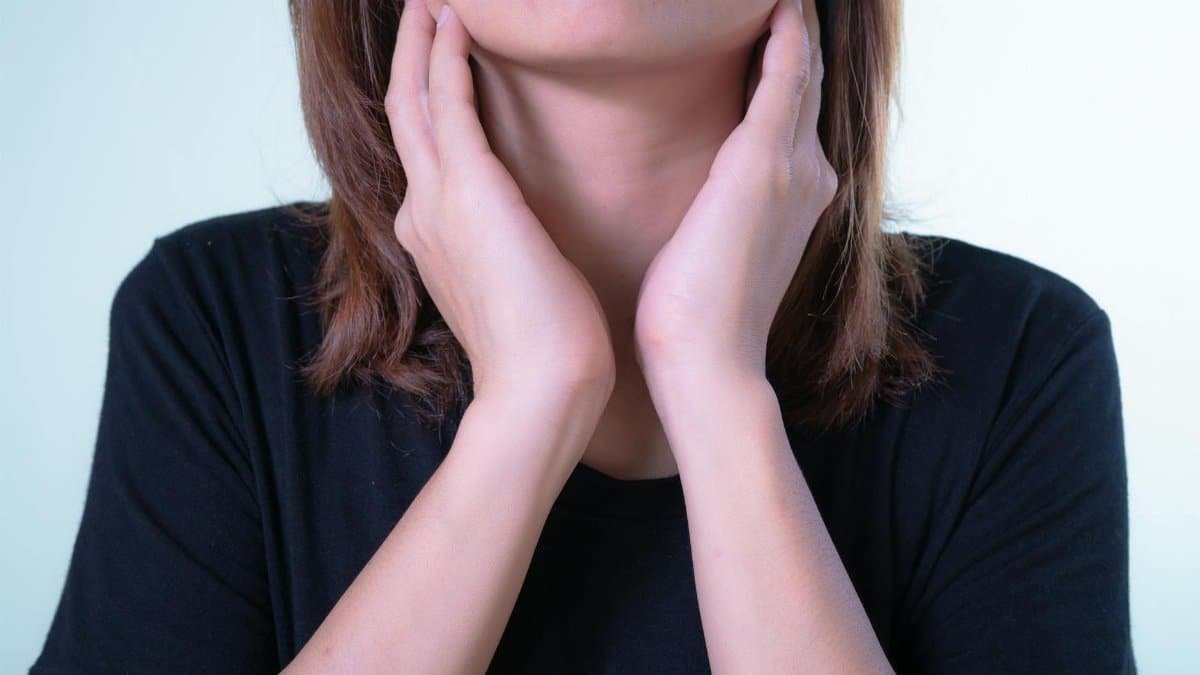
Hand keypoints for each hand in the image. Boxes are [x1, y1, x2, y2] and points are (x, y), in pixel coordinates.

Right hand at [385, 0, 615, 400]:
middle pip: (406, 115)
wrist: (540, 389)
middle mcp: (423, 213)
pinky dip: (446, 56)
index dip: (425, 101)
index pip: (425, 152)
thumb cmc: (545, 349)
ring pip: (416, 99)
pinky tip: (457, 21)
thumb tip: (523, 240)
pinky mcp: (468, 190)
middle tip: (422, 8)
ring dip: (422, 43)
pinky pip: (447, 102)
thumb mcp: (516, 288)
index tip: (440, 62)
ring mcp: (437, 201)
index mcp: (434, 237)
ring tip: (432, 1)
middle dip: (411, 58)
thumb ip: (506, 253)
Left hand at [634, 0, 834, 382]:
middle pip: (808, 81)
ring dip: (796, 24)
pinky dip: (786, 33)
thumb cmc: (696, 315)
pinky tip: (782, 1)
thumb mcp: (717, 248)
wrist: (706, 362)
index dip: (791, 62)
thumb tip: (706, 200)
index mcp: (795, 195)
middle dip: (800, 33)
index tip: (773, 20)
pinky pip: (784, 75)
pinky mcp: (763, 163)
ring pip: (802, 70)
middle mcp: (808, 173)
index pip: (795, 110)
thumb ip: (725, 211)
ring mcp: (794, 167)